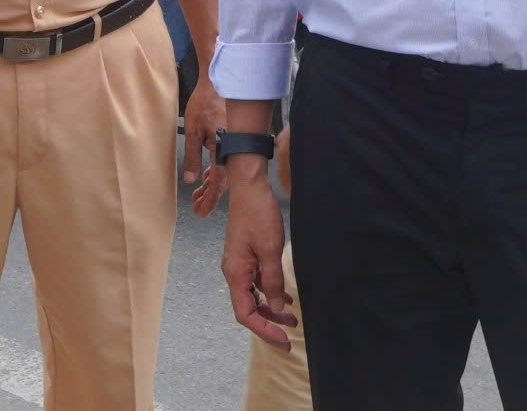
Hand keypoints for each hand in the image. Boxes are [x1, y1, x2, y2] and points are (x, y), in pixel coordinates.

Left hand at [182, 80, 224, 216]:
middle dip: (209, 196)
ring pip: (222, 172)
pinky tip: (205, 175)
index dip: (209, 199)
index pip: (217, 182)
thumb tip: (190, 179)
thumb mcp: (192, 130)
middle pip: (221, 181)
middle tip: (198, 208)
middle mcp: (230, 150)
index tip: (202, 212)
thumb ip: (192, 156)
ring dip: (210, 185)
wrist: (219, 81)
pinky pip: (224, 161)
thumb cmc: (206, 102)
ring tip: (199, 196)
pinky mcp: (230, 138)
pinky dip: (214, 171)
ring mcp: (232, 144)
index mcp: (222, 150)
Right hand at [220, 164, 295, 351]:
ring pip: (254, 297)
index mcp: (235, 273)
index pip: (245, 314)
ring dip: (271, 309)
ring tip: (292, 319)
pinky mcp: (246, 257)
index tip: (282, 340)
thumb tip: (275, 307)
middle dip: (269, 324)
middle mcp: (234, 272)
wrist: (249, 187)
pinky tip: (286, 299)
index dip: (263, 330)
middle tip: (290, 336)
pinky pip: (256, 283)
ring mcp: (239, 264)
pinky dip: (270, 293)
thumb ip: (272, 281)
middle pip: (248, 308)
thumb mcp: (270, 249)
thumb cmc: (258, 213)